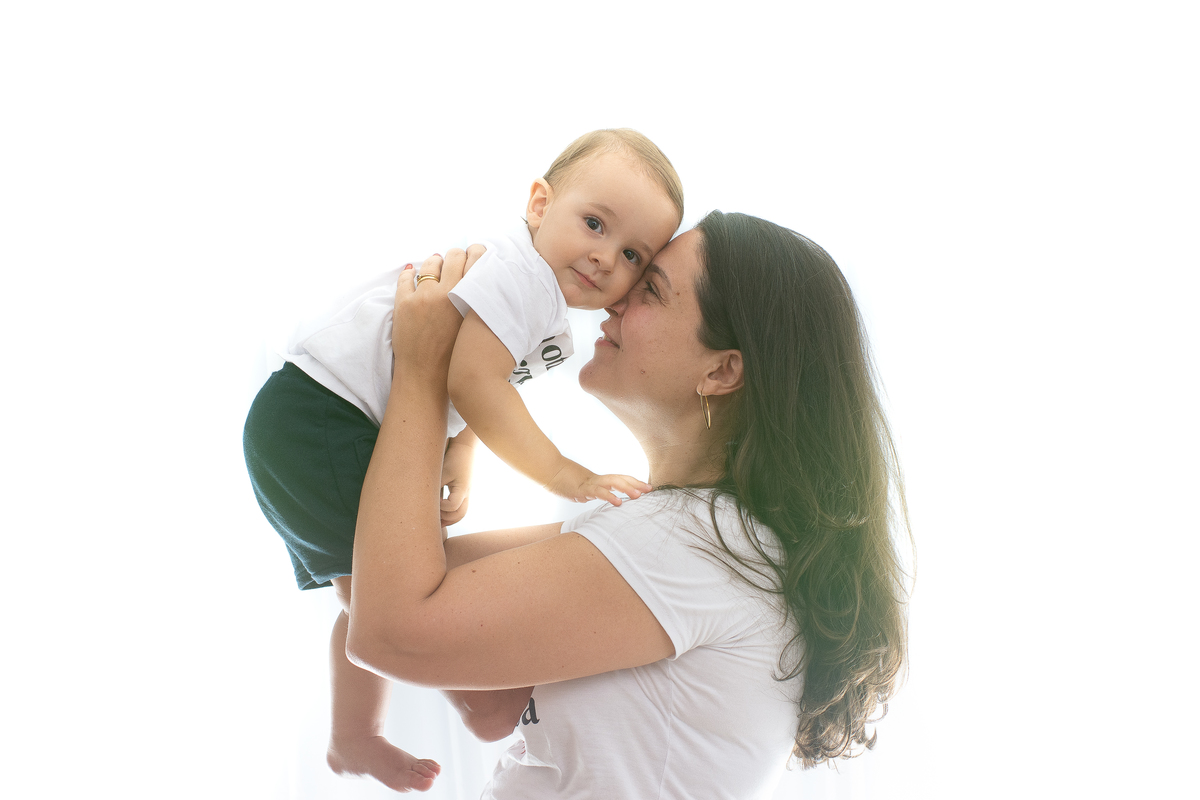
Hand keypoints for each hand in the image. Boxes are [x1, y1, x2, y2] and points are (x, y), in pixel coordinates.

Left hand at [393, 245, 485, 380]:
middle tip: (456, 256)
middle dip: (455, 254)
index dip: (475, 252)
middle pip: (452, 257)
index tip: (475, 251)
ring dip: (434, 262)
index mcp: (465, 299)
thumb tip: (477, 284)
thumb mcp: (472, 325)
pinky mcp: (403, 303)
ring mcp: (421, 296)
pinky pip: (405, 278)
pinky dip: (410, 273)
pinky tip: (413, 273)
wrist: (425, 375)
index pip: (473, 261)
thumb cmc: (455, 355)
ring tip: (437, 264)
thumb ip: (475, 303)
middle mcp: (444, 293)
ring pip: (429, 265)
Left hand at [440, 432, 475, 525]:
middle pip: (459, 514)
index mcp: (462, 489)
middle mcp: (467, 493)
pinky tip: (442, 514)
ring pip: (461, 513)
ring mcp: (467, 493)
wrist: (465, 448)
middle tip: (433, 519)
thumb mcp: (443, 471)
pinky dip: (452, 513)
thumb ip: (436, 486)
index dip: (441, 507)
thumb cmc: (454, 458)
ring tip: (438, 523)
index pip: (452, 506)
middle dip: (446, 519)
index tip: (433, 501)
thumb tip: (424, 500)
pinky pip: (461, 507)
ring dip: (450, 519)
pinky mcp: (465, 490)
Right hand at [544, 459, 652, 505]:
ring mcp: (589, 483)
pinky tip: (618, 502)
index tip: (646, 487)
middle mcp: (596, 479)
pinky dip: (609, 496)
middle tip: (649, 489)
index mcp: (597, 480)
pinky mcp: (581, 489)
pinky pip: (598, 492)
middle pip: (620, 479)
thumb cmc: (561, 480)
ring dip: (626, 488)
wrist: (547, 470)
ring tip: (638, 495)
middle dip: (635, 484)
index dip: (632, 482)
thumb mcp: (578, 489)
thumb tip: (592, 497)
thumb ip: (587, 493)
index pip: (618, 479)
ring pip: (612, 483)